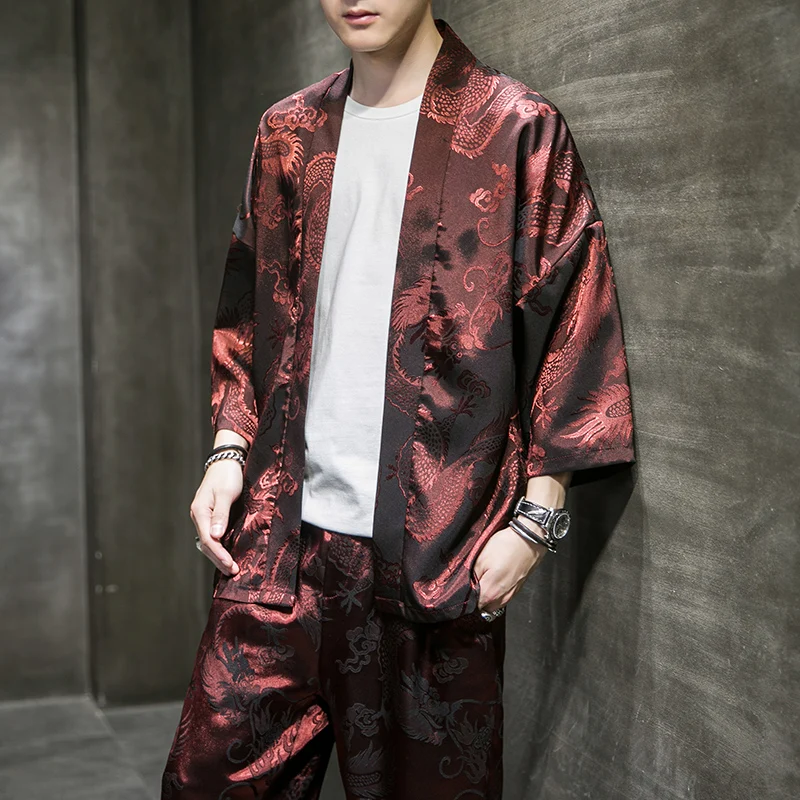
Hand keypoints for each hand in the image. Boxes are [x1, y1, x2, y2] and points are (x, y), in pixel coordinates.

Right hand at [189, 460, 243, 575]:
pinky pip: (212, 536)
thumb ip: (221, 514)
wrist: (226, 462)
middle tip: (233, 572)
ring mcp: (203, 517)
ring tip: (230, 569)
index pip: (208, 540)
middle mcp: (199, 516)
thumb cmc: (227, 476)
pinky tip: (227, 554)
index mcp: (200, 511)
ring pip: (208, 542)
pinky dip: (219, 547)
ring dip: (218, 556)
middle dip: (219, 559)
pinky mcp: (210, 516)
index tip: (231, 565)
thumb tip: (216, 537)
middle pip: (206, 544)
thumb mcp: (225, 493)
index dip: (219, 554)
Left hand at [473, 525, 547, 611]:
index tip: (465, 589)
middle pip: (484, 607)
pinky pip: (504, 596)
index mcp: (490, 592)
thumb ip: (472, 577)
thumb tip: (468, 587)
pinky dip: (498, 591)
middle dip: (478, 598)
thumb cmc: (507, 546)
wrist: (529, 539)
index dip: (467, 598)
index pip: (473, 606)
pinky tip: (497, 577)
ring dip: (488, 595)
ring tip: (486, 579)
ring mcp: (512, 594)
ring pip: (495, 603)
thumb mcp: (480, 558)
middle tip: (474, 583)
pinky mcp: (518, 588)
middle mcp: (502, 597)